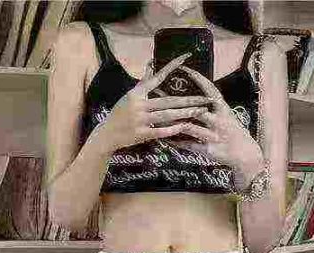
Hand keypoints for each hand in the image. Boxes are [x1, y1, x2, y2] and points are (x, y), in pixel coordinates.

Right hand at [91, 52, 214, 154]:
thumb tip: (151, 64)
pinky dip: (173, 129)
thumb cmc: (119, 113)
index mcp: (137, 93)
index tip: (187, 57)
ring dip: (185, 114)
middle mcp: (139, 104)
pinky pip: (160, 131)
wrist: (107, 134)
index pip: (157, 77)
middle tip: (206, 99)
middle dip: (189, 100)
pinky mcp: (141, 134)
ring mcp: (141, 120)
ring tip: (200, 112)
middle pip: (169, 100)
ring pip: (167, 115)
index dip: (172, 66)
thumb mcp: (129, 96)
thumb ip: (143, 82)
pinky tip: (185, 126)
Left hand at [167, 65, 265, 189]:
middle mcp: (219, 120)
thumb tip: (197, 93)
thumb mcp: (226, 114)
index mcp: (223, 108)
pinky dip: (178, 142)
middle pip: (197, 109)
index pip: (210, 90)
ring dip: (174, 123)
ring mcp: (214, 135)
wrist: (245, 153)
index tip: (185, 69)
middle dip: (177, 102)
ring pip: (191, 127)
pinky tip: (166, 140)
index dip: (198, 79)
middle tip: (160, 94)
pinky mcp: (209, 149)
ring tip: (159, 119)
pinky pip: (190, 145)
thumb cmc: (232, 131)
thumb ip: (212, 105)